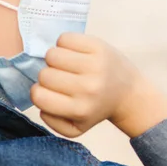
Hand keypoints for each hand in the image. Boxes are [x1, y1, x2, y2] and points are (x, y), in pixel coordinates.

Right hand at [31, 33, 146, 137]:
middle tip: (63, 79)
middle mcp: (89, 88)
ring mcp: (95, 65)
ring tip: (68, 66)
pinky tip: (76, 54)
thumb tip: (41, 100)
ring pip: (52, 54)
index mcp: (80, 109)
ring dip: (55, 59)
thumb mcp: (75, 127)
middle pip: (44, 74)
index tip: (51, 92)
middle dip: (49, 76)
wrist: (129, 93)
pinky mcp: (100, 47)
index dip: (40, 91)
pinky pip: (65, 38)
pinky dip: (65, 44)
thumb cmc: (95, 108)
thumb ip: (51, 121)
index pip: (38, 95)